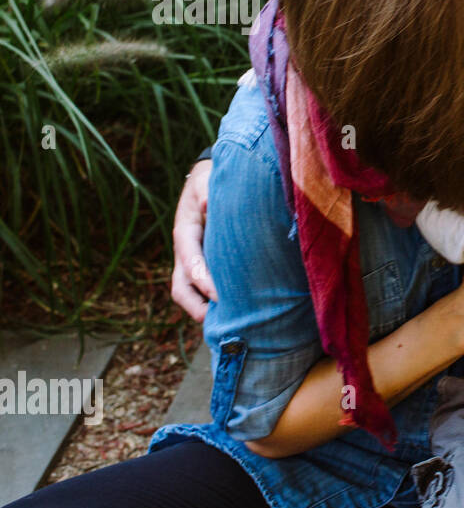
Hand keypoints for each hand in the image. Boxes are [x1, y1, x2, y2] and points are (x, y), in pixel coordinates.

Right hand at [171, 159, 215, 320]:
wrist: (208, 183)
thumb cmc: (209, 182)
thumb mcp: (205, 181)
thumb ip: (206, 191)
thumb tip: (206, 205)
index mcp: (185, 233)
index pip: (188, 259)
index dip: (200, 278)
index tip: (216, 294)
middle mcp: (186, 253)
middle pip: (181, 286)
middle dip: (196, 305)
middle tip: (217, 321)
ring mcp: (193, 263)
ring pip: (191, 294)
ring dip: (204, 310)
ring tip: (228, 326)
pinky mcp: (206, 268)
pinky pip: (205, 291)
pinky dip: (215, 304)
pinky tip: (238, 315)